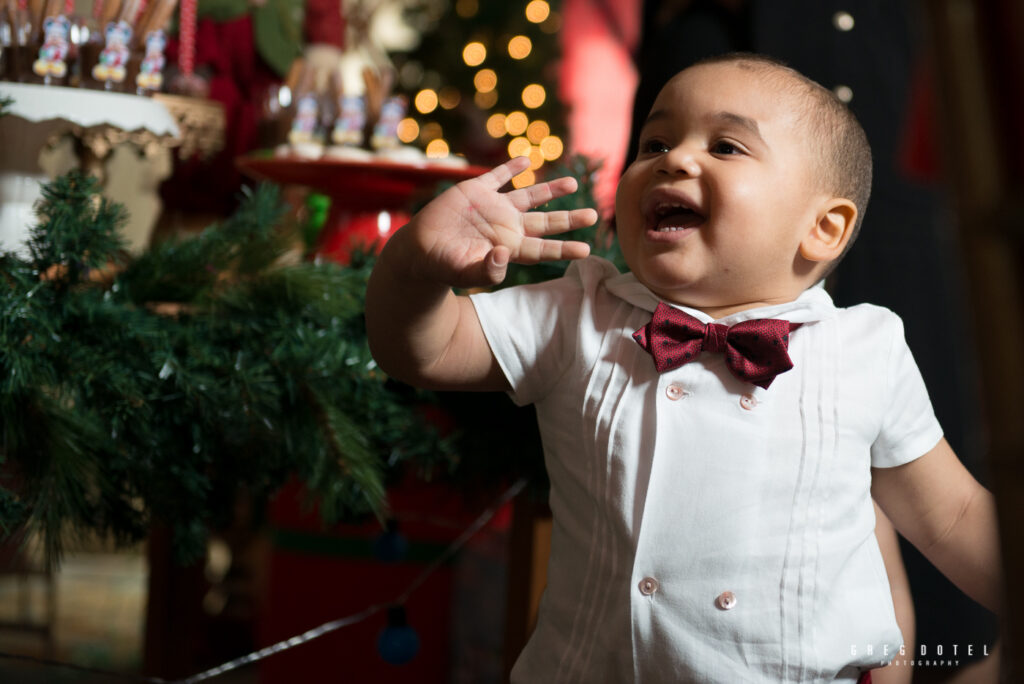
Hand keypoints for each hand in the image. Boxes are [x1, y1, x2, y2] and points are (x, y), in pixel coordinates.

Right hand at [401, 156, 597, 287]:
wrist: (419, 250)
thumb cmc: (443, 267)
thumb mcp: (466, 272)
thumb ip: (488, 269)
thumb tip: (505, 254)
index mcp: (509, 248)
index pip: (542, 248)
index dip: (564, 249)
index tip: (587, 249)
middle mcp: (507, 227)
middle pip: (545, 222)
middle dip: (569, 219)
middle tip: (594, 215)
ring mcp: (493, 207)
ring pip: (529, 196)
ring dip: (551, 190)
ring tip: (573, 184)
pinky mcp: (476, 191)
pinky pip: (498, 176)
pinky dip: (512, 168)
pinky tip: (527, 160)